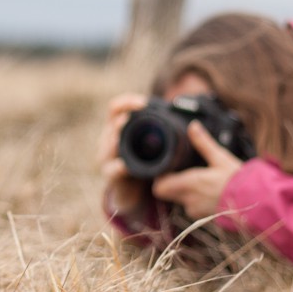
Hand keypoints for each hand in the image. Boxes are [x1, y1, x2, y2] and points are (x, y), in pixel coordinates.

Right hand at [98, 93, 148, 213]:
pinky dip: (119, 168)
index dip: (127, 102)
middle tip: (130, 119)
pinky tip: (124, 167)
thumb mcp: (148, 142)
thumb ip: (156, 129)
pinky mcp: (111, 174)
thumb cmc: (143, 160)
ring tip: (120, 138)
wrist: (133, 188)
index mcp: (117, 127)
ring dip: (114, 141)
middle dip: (121, 120)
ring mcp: (108, 156)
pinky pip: (113, 170)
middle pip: (110, 124)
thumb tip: (184, 116)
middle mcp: (108, 139)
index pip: (116, 107)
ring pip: (109, 145)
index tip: (143, 103)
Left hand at [151, 120, 243, 218]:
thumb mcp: (220, 157)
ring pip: (180, 201)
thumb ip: (203, 143)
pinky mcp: (205, 216)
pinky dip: (196, 199)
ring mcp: (196, 211)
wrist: (256, 202)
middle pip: (167, 194)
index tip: (167, 169)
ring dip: (184, 192)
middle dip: (171, 183)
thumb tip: (192, 126)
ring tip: (197, 180)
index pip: (159, 187)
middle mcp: (188, 200)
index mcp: (188, 184)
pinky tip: (208, 191)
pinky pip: (193, 207)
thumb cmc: (238, 180)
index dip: (160, 178)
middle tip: (180, 171)